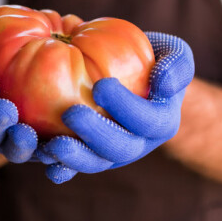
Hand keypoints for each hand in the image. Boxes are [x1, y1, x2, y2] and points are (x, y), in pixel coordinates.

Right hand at [0, 19, 38, 162]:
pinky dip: (52, 158)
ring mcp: (13, 144)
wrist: (25, 99)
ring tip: (27, 134)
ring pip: (13, 150)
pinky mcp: (40, 153)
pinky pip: (45, 158)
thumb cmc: (2, 66)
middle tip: (5, 108)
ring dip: (19, 144)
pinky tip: (61, 149)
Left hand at [41, 32, 194, 182]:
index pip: (147, 120)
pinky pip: (74, 167)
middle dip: (96, 134)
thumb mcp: (172, 52)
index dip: (125, 107)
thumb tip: (164, 83)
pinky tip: (44, 161)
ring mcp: (112, 154)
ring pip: (96, 163)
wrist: (126, 73)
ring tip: (52, 146)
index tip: (101, 85)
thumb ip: (177, 64)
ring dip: (75, 158)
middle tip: (70, 113)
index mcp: (161, 123)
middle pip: (120, 149)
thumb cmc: (151, 59)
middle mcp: (138, 144)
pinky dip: (61, 168)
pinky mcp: (88, 156)